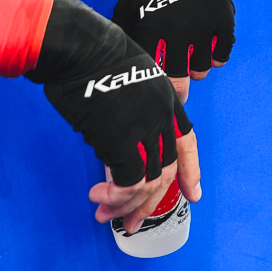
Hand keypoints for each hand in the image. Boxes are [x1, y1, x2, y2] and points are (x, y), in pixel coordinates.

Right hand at [27, 0, 195, 223]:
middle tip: (132, 223)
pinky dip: (114, 197)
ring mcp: (146, 129)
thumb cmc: (89, 57)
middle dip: (148, 203)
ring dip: (126, 206)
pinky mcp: (125, 141)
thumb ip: (131, 115)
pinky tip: (98, 196)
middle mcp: (162, 116)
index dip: (191, 170)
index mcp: (166, 98)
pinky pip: (127, 184)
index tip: (193, 194)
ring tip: (104, 214)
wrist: (78, 47)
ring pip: (148, 184)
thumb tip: (117, 150)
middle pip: (167, 171)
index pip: (186, 141)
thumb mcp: (125, 82)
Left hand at [112, 0, 233, 92]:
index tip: (156, 92)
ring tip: (192, 65)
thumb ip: (122, 32)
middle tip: (177, 95)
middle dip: (177, 89)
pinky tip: (209, 53)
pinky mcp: (223, 20)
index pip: (151, 70)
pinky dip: (217, 58)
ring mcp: (203, 24)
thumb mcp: (129, 4)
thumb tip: (113, 61)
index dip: (154, 84)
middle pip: (179, 77)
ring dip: (196, 70)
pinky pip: (222, 54)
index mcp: (151, 26)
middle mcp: (178, 28)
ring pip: (202, 68)